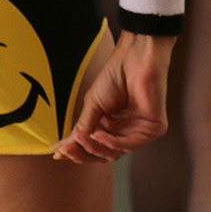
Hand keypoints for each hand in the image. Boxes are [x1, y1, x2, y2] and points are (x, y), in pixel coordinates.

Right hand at [54, 31, 173, 162]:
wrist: (135, 58)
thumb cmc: (116, 75)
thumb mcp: (93, 104)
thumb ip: (83, 126)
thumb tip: (67, 146)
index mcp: (111, 124)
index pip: (93, 144)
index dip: (76, 151)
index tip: (57, 154)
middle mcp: (125, 130)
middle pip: (103, 153)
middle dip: (83, 153)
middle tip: (67, 150)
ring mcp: (139, 131)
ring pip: (115, 152)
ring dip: (95, 147)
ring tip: (82, 138)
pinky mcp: (153, 130)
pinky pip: (130, 144)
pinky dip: (112, 142)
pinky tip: (98, 134)